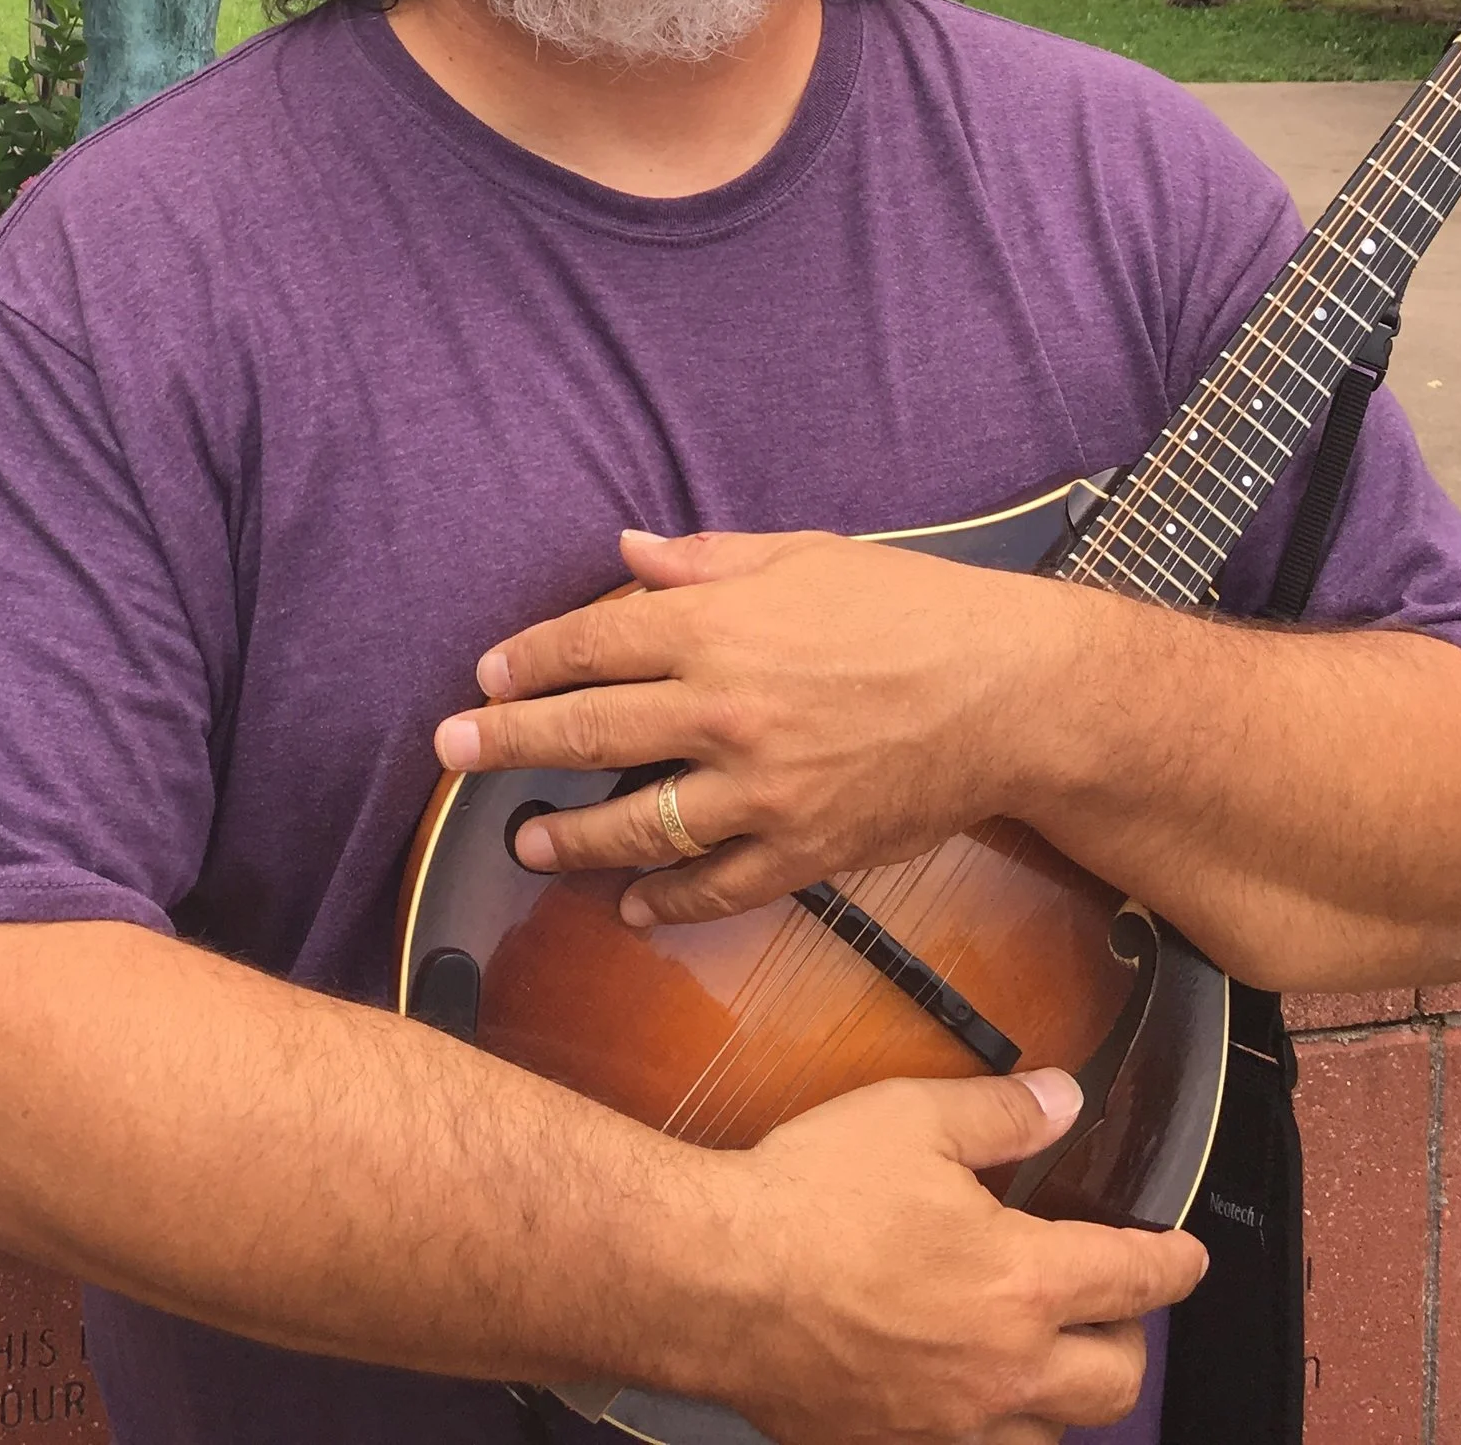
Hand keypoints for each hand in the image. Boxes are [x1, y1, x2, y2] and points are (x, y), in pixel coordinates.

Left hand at [432, 528, 1071, 926]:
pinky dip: (667, 902)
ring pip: (637, 823)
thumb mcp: (803, 555)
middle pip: (589, 730)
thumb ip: (704, 562)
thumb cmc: (911, 606)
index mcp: (719, 628)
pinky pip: (716, 887)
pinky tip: (632, 906)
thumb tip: (626, 554)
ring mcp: (761, 790)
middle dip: (508, 744)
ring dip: (571, 838)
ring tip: (527, 841)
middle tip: (451, 753)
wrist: (1009, 694)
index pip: (592, 644)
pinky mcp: (803, 849)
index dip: (529, 661)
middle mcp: (726, 711)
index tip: (486, 677)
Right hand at [700, 1068, 1202, 1441]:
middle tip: (1112, 1305)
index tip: (1189, 1257)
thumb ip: (1000, 1112)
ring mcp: (953, 1426)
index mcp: (1021, 1284)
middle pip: (1115, 1381)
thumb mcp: (909, 1119)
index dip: (1174, 1264)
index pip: (1133, 1280)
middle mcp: (1005, 1370)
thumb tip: (1065, 1097)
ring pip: (1053, 1435)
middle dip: (1129, 1340)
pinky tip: (968, 1395)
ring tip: (1042, 1354)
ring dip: (1064, 1396)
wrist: (717, 1281)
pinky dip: (995, 1429)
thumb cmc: (810, 1195)